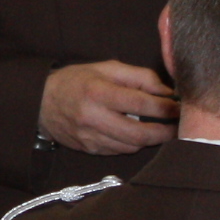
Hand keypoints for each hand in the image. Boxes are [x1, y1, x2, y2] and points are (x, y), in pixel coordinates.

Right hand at [39, 61, 176, 154]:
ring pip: (131, 146)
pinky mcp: (88, 149)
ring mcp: (89, 137)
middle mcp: (92, 117)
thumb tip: (167, 92)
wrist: (41, 103)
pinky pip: (119, 151)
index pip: (141, 104)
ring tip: (161, 130)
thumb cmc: (77, 81)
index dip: (165, 107)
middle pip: (139, 133)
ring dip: (150, 140)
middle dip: (164, 132)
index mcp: (98, 92)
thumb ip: (139, 76)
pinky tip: (136, 135)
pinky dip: (132, 144)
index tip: (179, 107)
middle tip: (177, 127)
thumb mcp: (106, 68)